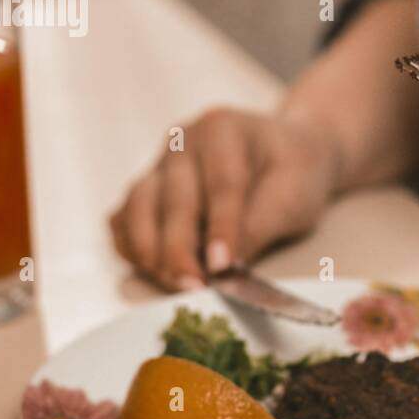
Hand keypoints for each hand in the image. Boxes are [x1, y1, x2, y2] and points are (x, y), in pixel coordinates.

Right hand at [109, 107, 341, 289]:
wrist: (284, 153)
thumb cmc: (293, 172)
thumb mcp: (294, 195)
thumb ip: (260, 225)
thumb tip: (225, 268)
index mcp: (223, 129)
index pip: (221, 183)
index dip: (221, 228)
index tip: (222, 266)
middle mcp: (182, 142)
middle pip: (174, 199)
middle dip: (180, 250)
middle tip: (193, 289)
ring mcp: (158, 165)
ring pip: (137, 209)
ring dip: (151, 253)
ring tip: (176, 285)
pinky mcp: (146, 190)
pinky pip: (124, 221)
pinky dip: (133, 248)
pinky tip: (155, 272)